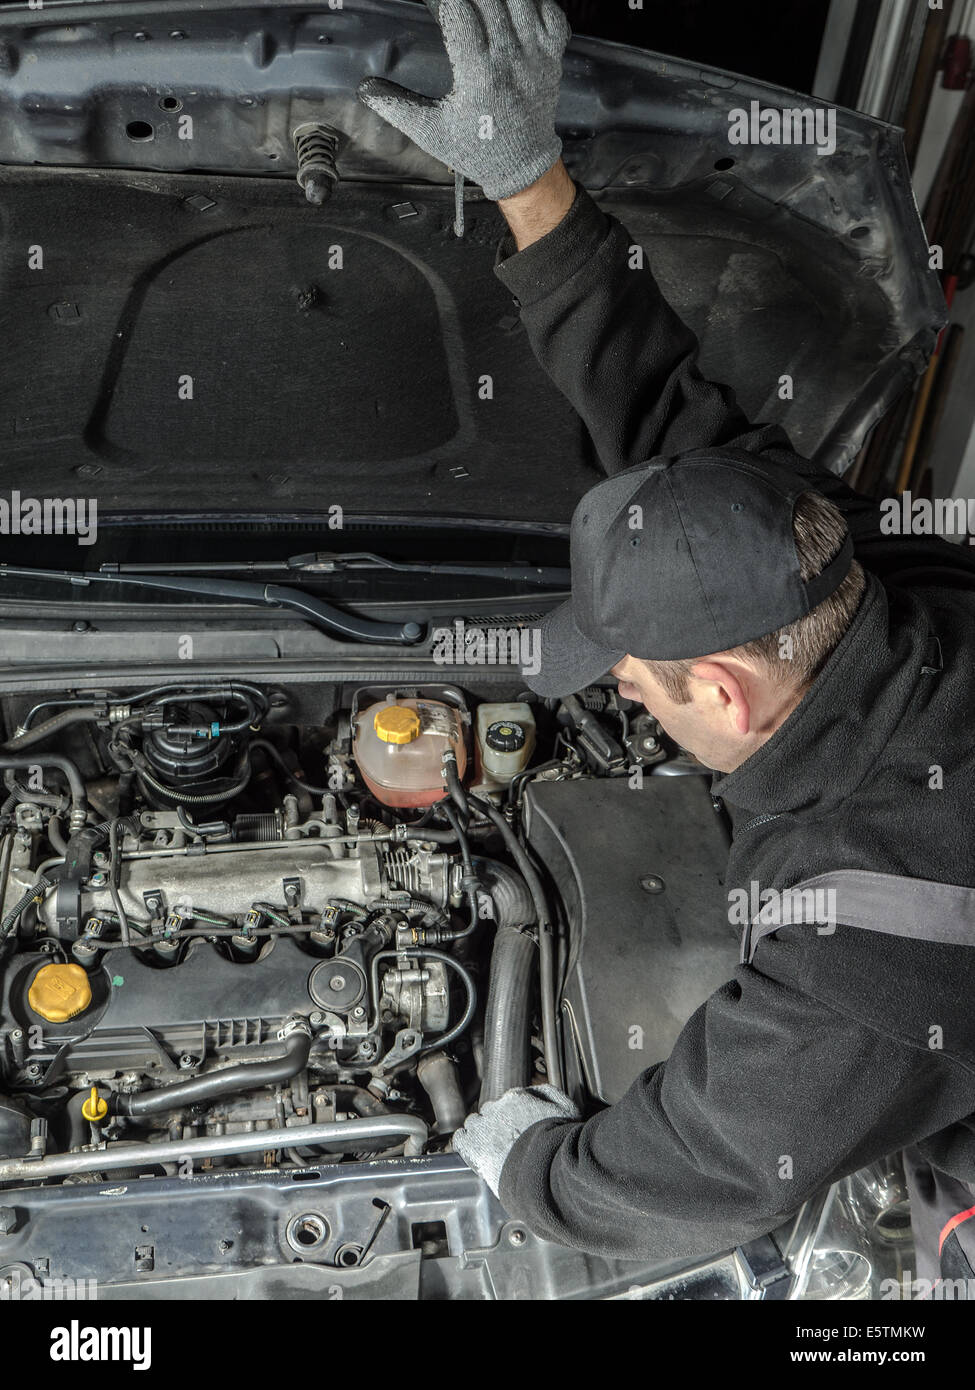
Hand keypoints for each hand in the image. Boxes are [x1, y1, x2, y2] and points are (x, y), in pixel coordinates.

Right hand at [357, 0, 570, 201]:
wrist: (522, 166)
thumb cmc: (477, 149)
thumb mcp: (431, 132)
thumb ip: (396, 107)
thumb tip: (366, 88)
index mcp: (478, 75)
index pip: (459, 11)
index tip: (434, 1)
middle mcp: (509, 59)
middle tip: (456, 3)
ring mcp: (535, 55)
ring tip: (479, 5)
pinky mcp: (552, 55)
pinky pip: (549, 11)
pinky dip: (532, 3)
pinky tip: (512, 9)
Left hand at [453, 1084, 580, 1196]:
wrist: (544, 1168)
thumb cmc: (557, 1141)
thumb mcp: (566, 1108)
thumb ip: (550, 1093)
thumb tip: (538, 1090)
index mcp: (516, 1097)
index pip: (507, 1100)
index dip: (511, 1114)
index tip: (517, 1124)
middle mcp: (496, 1108)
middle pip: (490, 1110)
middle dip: (496, 1123)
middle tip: (507, 1139)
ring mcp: (482, 1127)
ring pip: (474, 1123)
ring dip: (481, 1133)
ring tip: (492, 1148)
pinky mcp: (472, 1146)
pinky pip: (461, 1139)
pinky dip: (466, 1144)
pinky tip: (475, 1152)